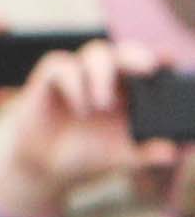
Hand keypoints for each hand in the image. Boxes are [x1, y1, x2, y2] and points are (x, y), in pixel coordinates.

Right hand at [0, 40, 177, 216]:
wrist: (44, 166)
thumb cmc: (87, 155)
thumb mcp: (119, 157)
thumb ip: (146, 154)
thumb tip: (172, 152)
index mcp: (132, 89)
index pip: (152, 64)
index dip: (162, 58)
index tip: (168, 60)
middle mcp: (109, 76)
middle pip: (126, 51)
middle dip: (137, 55)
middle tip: (147, 68)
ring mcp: (80, 73)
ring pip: (96, 52)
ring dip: (103, 75)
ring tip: (102, 106)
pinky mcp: (51, 76)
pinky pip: (63, 66)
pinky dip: (74, 84)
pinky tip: (79, 108)